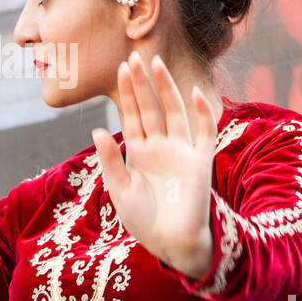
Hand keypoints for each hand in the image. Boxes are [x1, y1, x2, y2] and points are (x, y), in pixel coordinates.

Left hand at [92, 51, 218, 278]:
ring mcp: (181, 151)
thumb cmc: (145, 222)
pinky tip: (194, 94)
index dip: (126, 93)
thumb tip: (96, 130)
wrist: (173, 244)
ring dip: (166, 89)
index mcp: (138, 152)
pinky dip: (202, 113)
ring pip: (174, 112)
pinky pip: (205, 131)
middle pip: (150, 108)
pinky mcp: (201, 161)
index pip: (131, 115)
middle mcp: (160, 147)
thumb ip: (110, 160)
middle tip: (133, 56)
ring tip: (156, 64)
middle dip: (142, 84)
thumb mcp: (120, 190)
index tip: (120, 68)